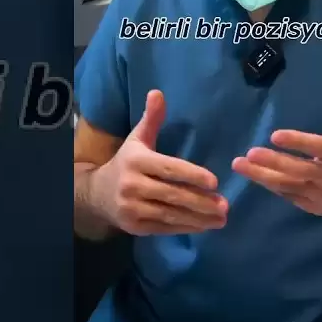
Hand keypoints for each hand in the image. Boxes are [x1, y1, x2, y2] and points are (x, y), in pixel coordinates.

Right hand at [90, 90, 227, 235]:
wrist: (96, 194)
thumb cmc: (126, 163)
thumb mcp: (137, 139)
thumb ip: (152, 119)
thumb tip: (157, 93)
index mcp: (137, 161)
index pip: (169, 168)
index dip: (192, 175)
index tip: (215, 182)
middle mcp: (132, 185)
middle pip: (173, 194)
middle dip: (201, 202)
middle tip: (225, 205)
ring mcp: (132, 208)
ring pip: (170, 214)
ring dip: (198, 218)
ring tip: (221, 219)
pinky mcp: (134, 227)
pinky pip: (164, 228)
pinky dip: (185, 228)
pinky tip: (204, 226)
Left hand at [232, 83, 321, 216]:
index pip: (320, 148)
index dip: (299, 142)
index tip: (275, 135)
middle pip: (299, 169)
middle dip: (274, 162)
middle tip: (251, 152)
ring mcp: (319, 194)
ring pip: (289, 185)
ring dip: (263, 176)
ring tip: (240, 164)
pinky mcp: (310, 206)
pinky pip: (287, 195)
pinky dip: (270, 186)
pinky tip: (253, 175)